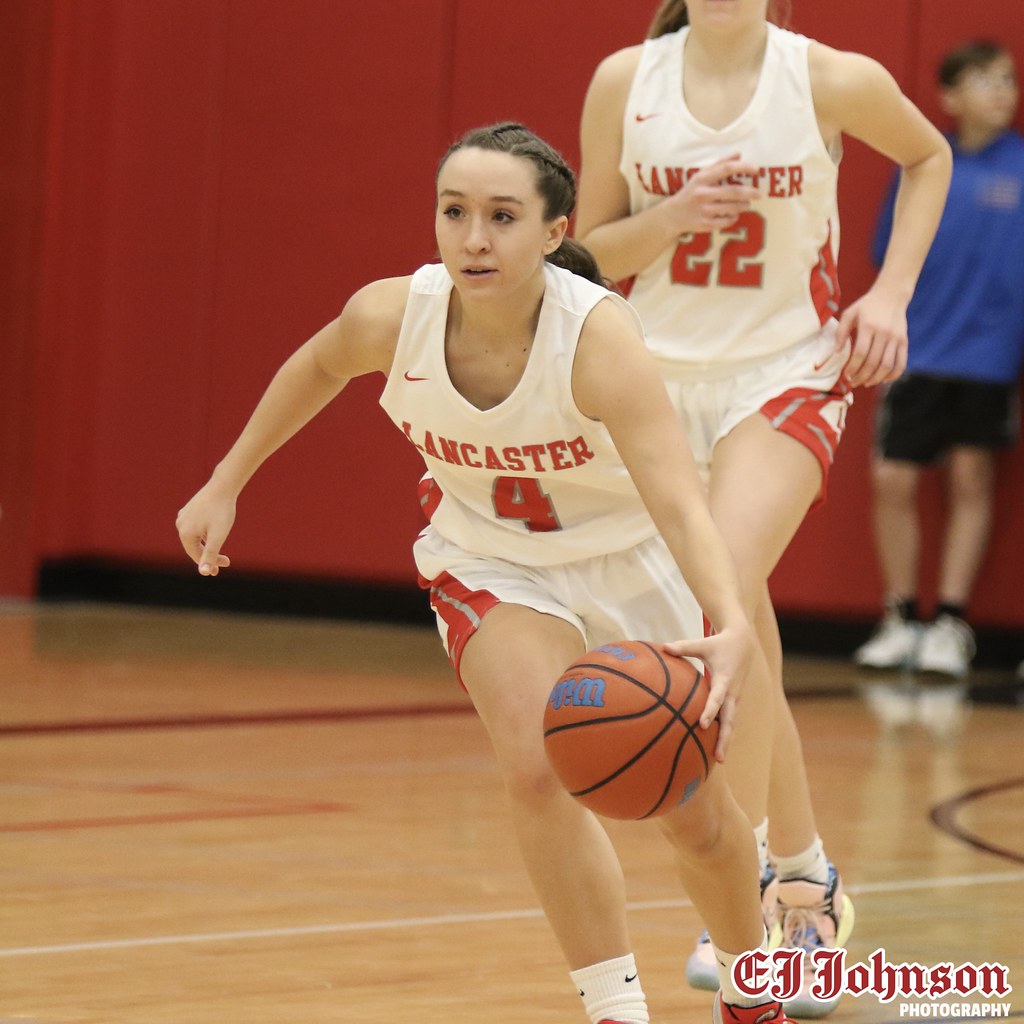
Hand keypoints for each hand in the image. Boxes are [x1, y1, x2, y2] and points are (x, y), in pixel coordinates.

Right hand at [175, 485, 235, 575]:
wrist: (223, 486)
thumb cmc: (222, 511)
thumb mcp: (217, 536)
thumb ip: (210, 555)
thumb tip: (204, 573)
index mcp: (184, 533)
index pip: (197, 555)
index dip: (212, 562)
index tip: (227, 563)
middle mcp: (180, 525)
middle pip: (194, 546)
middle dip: (209, 554)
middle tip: (225, 562)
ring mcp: (183, 516)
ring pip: (196, 537)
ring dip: (207, 544)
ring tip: (219, 548)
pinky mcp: (189, 510)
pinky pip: (196, 527)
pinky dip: (205, 533)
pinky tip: (212, 534)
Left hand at [661, 622, 753, 762]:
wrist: (744, 644)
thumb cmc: (719, 644)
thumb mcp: (703, 644)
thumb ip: (683, 647)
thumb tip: (663, 647)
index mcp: (724, 679)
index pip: (717, 699)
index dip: (710, 711)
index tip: (702, 725)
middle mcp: (732, 693)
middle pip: (729, 720)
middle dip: (724, 738)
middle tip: (718, 757)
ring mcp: (735, 698)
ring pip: (731, 723)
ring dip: (726, 740)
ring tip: (718, 759)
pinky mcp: (734, 701)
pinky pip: (729, 719)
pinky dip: (725, 733)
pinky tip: (716, 747)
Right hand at [664, 153, 761, 233]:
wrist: (672, 215)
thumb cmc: (691, 192)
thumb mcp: (701, 176)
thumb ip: (719, 164)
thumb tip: (739, 153)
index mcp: (702, 179)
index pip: (726, 169)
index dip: (743, 167)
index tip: (756, 169)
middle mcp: (702, 194)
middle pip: (733, 192)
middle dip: (750, 193)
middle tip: (759, 194)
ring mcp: (703, 210)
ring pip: (732, 208)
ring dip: (744, 206)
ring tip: (747, 204)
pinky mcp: (704, 224)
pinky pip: (726, 222)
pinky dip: (734, 218)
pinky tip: (734, 214)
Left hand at [835, 286, 908, 387]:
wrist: (892, 295)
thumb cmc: (867, 306)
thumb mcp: (850, 313)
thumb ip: (841, 332)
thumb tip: (836, 352)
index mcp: (869, 326)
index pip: (860, 353)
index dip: (852, 367)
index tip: (845, 375)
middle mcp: (884, 333)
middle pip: (873, 362)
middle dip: (861, 376)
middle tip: (853, 382)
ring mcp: (896, 338)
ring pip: (887, 366)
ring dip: (876, 378)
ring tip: (865, 383)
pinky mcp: (904, 341)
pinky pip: (901, 363)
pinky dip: (893, 375)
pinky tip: (883, 379)